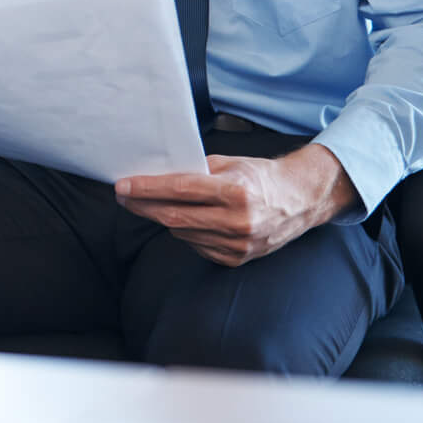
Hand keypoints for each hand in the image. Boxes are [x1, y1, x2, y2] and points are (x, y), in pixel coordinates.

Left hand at [114, 144, 357, 266]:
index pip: (180, 190)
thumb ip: (196, 171)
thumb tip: (156, 175)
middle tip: (123, 196)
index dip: (147, 189)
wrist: (299, 201)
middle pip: (174, 217)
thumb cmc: (261, 177)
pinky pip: (196, 246)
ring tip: (154, 204)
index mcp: (236, 192)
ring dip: (163, 218)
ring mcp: (237, 244)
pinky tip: (187, 220)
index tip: (123, 186)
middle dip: (143, 206)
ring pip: (182, 233)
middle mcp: (237, 222)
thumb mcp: (231, 163)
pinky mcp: (236, 259)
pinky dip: (185, 232)